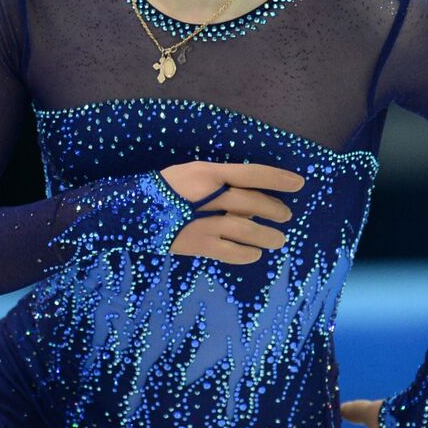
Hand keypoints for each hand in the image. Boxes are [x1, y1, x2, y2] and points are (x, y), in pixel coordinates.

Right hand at [161, 161, 303, 264]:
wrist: (129, 211)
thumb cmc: (164, 189)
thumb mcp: (190, 174)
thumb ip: (218, 181)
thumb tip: (250, 195)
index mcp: (206, 173)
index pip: (249, 173)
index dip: (276, 178)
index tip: (298, 182)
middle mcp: (206, 195)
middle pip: (249, 202)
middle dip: (273, 209)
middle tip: (286, 216)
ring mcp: (200, 221)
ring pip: (244, 228)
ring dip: (266, 235)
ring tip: (278, 240)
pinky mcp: (195, 244)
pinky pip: (228, 251)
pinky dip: (246, 253)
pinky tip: (255, 254)